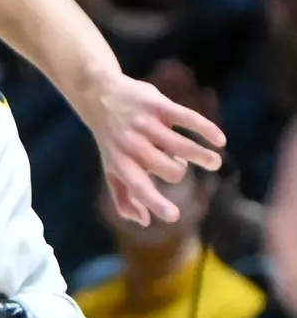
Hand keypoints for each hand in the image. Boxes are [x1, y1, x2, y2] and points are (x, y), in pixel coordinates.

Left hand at [84, 71, 224, 224]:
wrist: (98, 95)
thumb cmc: (112, 141)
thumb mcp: (111, 168)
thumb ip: (124, 198)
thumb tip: (145, 221)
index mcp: (121, 164)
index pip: (139, 188)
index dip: (155, 203)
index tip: (174, 216)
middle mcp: (132, 145)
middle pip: (170, 170)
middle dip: (182, 171)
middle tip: (182, 165)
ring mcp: (145, 125)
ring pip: (183, 146)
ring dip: (204, 157)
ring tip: (214, 161)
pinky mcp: (158, 105)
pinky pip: (188, 118)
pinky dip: (207, 130)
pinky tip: (219, 140)